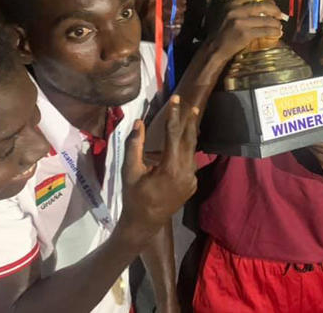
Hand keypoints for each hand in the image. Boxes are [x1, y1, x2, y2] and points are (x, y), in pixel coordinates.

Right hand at [117, 96, 197, 247]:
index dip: (174, 114)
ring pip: (192, 151)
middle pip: (189, 140)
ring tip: (192, 118)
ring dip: (190, 135)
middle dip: (189, 121)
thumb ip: (135, 145)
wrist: (145, 222)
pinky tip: (183, 143)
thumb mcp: (130, 171)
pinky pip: (191, 163)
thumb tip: (138, 122)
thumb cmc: (134, 196)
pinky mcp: (192, 184)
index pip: (173, 134)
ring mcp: (191, 179)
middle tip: (192, 104)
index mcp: (170, 167)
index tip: (176, 99)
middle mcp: (186, 171)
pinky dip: (187, 151)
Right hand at [210, 0, 283, 62]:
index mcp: (231, 4)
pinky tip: (277, 33)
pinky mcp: (245, 34)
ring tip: (279, 26)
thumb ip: (239, 8)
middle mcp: (235, 11)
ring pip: (266, 20)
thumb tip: (260, 4)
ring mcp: (240, 22)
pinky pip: (265, 31)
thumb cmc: (222, 32)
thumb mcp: (227, 14)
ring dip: (276, 23)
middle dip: (274, 9)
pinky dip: (274, 32)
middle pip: (262, 5)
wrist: (215, 48)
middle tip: (279, 14)